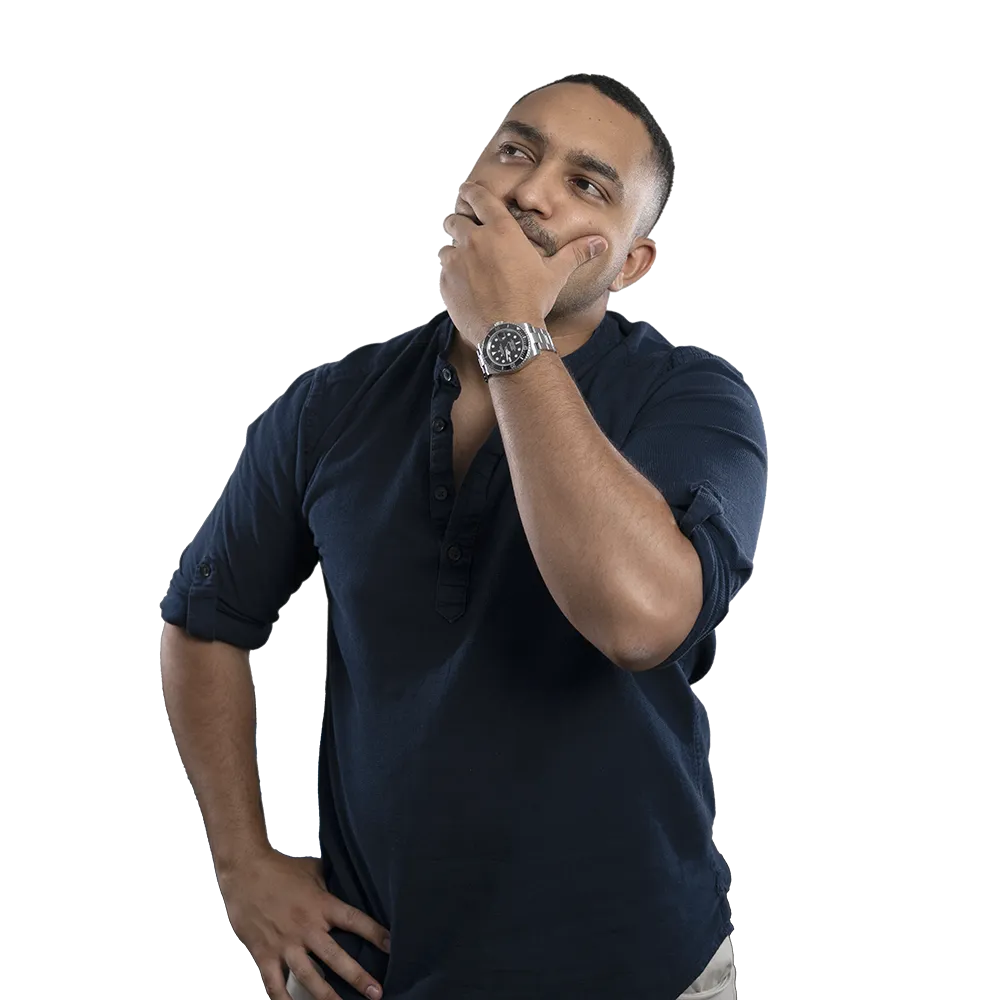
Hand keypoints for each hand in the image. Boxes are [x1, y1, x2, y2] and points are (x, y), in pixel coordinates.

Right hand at [216, 848, 390, 999]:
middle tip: (376, 993)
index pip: (354, 920)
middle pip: (336, 956)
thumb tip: (350, 878)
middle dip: (358, 977)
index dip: (375, 933)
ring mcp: (285, 943)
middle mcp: (306, 927)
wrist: (245, 870)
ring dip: (326, 996)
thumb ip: (331, 881)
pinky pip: (274, 984)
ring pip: (309, 976)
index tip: (392, 946)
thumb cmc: (280, 868)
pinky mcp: (264, 954)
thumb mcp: (313, 870)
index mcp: (321, 905)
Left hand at [439, 180, 607, 349]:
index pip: (478, 197)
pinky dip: (452, 277)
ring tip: (468, 268)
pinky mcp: (446, 283)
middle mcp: (475, 240)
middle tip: (467, 234)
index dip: (471, 193)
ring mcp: (457, 262)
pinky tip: (466, 289)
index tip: (469, 193)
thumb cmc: (532, 301)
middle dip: (460, 224)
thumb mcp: (555, 275)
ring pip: (448, 248)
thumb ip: (575, 254)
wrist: (508, 334)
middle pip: (456, 220)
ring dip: (456, 254)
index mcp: (501, 230)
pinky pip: (444, 273)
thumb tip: (600, 243)